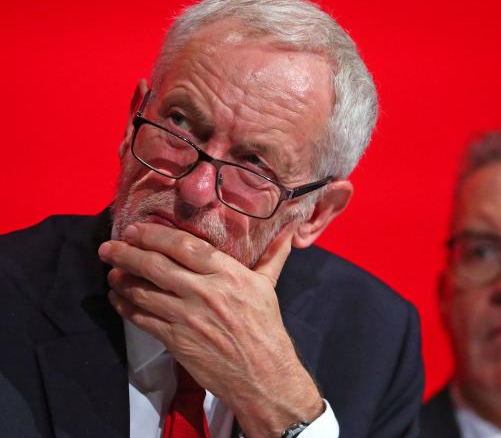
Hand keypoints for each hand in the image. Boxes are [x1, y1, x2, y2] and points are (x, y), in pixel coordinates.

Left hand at [98, 223, 322, 437]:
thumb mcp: (268, 286)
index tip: (136, 229)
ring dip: (122, 279)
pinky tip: (117, 299)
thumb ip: (273, 255)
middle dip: (127, 253)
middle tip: (108, 246)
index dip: (155, 235)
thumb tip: (289, 230)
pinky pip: (143, 319)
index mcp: (226, 273)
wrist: (262, 373)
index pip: (183, 246)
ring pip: (144, 292)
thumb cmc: (265, 327)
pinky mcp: (176, 340)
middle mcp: (204, 291)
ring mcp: (187, 317)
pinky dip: (125, 307)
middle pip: (156, 265)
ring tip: (111, 271)